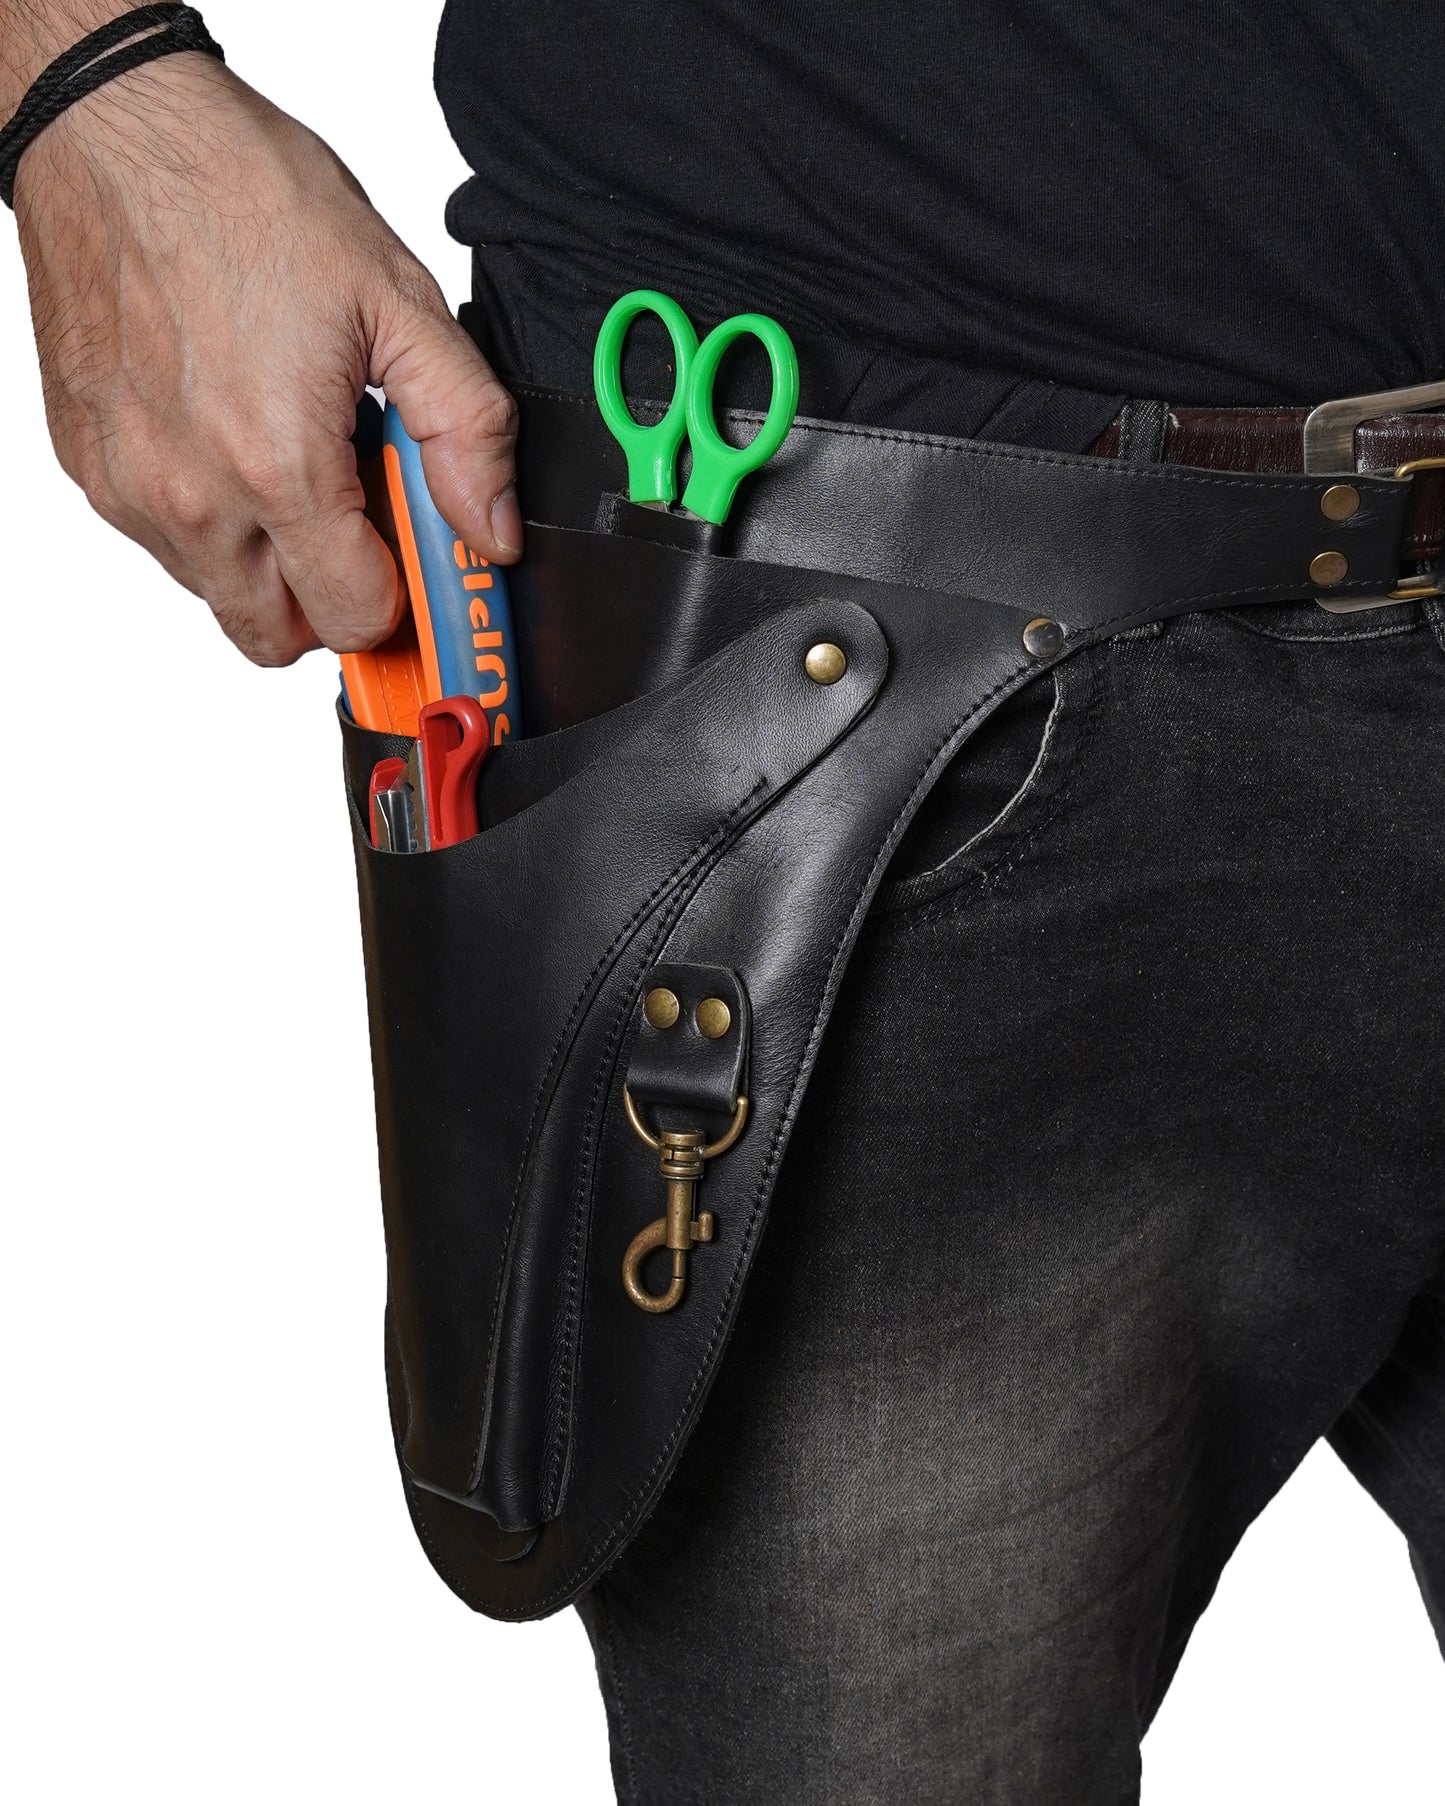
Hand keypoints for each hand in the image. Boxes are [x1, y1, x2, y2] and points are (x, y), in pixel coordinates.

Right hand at [12, 53, 520, 665]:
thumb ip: (465, 430)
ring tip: (294, 457)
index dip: (401, 595)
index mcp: (277, 464)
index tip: (417, 557)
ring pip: (220, 595)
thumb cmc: (242, 195)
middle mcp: (191, 495)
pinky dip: (210, 517)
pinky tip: (233, 434)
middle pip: (279, 635)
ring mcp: (131, 487)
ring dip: (268, 557)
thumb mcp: (399, 301)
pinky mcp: (90, 466)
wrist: (117, 131)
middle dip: (331, 597)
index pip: (355, 617)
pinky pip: (164, 544)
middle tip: (360, 522)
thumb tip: (489, 529)